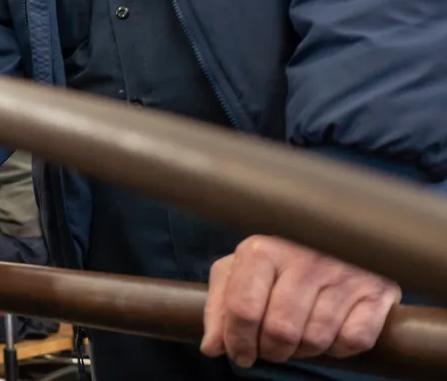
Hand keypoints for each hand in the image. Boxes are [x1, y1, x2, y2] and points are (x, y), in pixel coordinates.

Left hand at [201, 235, 399, 366]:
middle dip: (272, 350)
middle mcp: (304, 257)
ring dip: (304, 350)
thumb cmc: (280, 259)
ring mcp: (344, 272)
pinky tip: (330, 331)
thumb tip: (211, 348)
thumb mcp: (240, 272)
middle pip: (280, 330)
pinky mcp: (377, 290)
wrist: (340, 235)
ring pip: (316, 339)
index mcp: (262, 250)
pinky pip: (353, 340)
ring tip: (299, 336)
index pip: (243, 309)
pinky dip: (338, 347)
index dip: (237, 341)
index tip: (240, 355)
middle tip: (272, 348)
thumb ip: (221, 307)